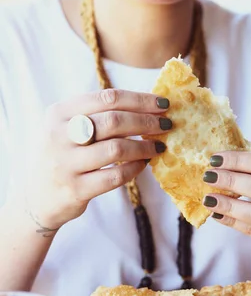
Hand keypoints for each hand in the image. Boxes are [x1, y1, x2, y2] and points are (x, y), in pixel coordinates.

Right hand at [18, 89, 171, 232]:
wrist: (38, 198)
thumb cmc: (63, 156)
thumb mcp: (67, 128)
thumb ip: (97, 115)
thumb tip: (147, 106)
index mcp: (59, 113)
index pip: (107, 97)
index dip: (140, 99)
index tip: (163, 104)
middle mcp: (59, 135)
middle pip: (113, 121)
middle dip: (146, 121)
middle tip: (167, 124)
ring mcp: (66, 164)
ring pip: (116, 149)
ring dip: (144, 147)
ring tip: (158, 146)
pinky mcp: (76, 189)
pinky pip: (115, 176)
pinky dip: (135, 169)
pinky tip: (144, 164)